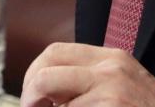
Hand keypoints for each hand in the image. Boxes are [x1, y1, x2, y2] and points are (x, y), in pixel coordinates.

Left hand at [21, 43, 154, 106]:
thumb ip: (90, 78)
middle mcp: (109, 70)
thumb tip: (47, 92)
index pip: (55, 52)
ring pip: (59, 103)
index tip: (32, 95)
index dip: (34, 74)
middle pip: (46, 72)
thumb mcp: (123, 82)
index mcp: (110, 58)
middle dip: (30, 94)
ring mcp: (111, 93)